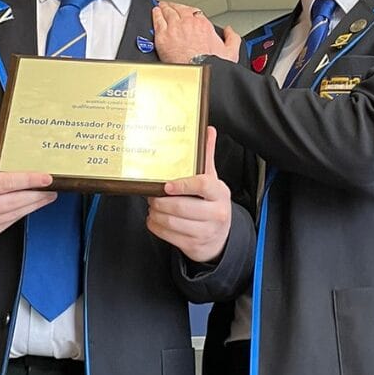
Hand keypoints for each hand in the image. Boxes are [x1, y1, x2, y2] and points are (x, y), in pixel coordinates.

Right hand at [0, 125, 55, 246]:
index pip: (6, 182)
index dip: (29, 180)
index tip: (46, 177)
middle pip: (15, 200)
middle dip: (38, 194)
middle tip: (53, 188)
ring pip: (15, 213)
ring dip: (34, 205)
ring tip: (47, 196)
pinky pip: (9, 222)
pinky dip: (22, 213)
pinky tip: (30, 206)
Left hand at [146, 127, 231, 262]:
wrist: (221, 238)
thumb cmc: (211, 204)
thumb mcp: (212, 181)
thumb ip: (207, 157)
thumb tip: (208, 130)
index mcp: (219, 193)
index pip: (202, 185)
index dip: (182, 185)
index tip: (166, 185)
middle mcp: (216, 213)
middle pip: (181, 207)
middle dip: (160, 201)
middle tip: (152, 195)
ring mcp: (206, 231)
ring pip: (171, 221)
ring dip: (155, 213)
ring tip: (152, 206)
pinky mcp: (194, 245)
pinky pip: (167, 235)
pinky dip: (155, 225)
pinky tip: (154, 218)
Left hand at [152, 1, 240, 63]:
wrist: (197, 74)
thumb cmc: (211, 65)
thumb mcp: (230, 52)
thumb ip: (232, 38)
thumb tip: (229, 31)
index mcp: (203, 25)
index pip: (194, 12)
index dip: (189, 11)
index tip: (187, 13)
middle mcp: (188, 23)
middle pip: (179, 9)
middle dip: (174, 7)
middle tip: (171, 6)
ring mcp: (174, 28)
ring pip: (167, 12)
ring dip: (164, 8)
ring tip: (161, 7)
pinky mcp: (163, 36)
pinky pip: (157, 21)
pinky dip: (155, 15)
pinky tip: (155, 13)